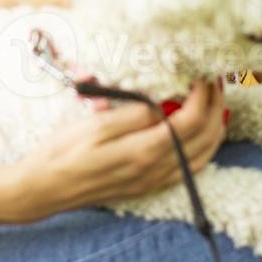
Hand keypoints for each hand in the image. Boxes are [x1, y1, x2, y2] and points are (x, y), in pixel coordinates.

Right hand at [8, 78, 227, 220]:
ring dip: (215, 127)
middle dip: (217, 106)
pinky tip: (199, 134)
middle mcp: (155, 170)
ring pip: (204, 156)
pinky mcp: (148, 187)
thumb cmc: (63, 153)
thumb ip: (134, 114)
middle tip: (215, 81)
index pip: (192, 120)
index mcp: (143, 151)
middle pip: (205, 138)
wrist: (44, 189)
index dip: (204, 94)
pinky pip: (190, 170)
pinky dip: (204, 149)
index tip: (203, 73)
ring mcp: (153, 182)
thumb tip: (163, 105)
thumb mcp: (95, 125)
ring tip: (215, 102)